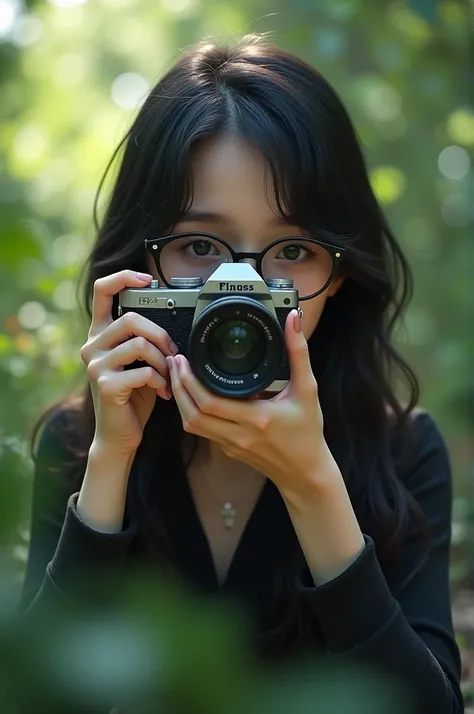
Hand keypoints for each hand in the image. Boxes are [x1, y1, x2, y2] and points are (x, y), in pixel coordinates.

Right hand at [80, 270, 178, 454]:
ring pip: (140, 344)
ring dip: (163, 361)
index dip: (123, 277)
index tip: (147, 279)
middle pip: (131, 319)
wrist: (120, 434)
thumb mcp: (137, 361)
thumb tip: (170, 321)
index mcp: (99, 334)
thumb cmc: (133, 395)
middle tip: (173, 353)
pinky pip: (144, 371)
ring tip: (168, 376)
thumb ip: (143, 339)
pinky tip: (163, 391)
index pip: (101, 291)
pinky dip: (161, 381)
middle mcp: (91, 346)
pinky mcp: (105, 385)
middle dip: (161, 334)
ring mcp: (96, 365)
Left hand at [167, 309, 340, 498]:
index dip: (190, 381)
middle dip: (178, 386)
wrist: (306, 472)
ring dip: (180, 400)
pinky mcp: (227, 450)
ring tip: (177, 375)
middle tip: (175, 362)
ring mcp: (230, 446)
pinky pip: (202, 430)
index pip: (210, 402)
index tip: (185, 359)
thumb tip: (294, 320)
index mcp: (257, 419)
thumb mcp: (308, 389)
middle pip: (192, 414)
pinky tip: (192, 394)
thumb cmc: (308, 432)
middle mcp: (239, 435)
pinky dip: (191, 411)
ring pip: (192, 424)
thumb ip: (299, 353)